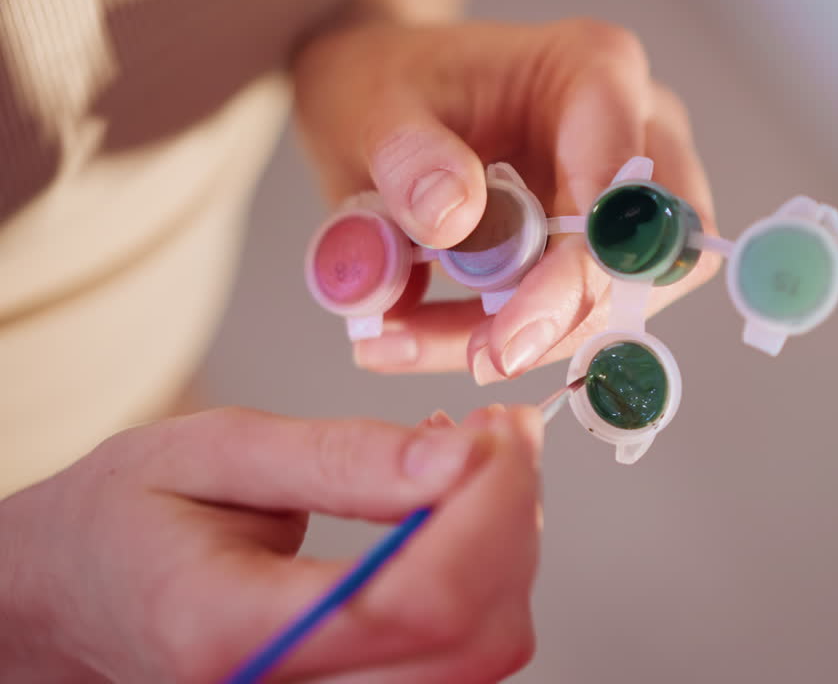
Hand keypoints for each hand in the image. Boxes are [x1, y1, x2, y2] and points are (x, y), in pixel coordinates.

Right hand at [0, 405, 542, 682]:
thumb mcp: (215, 450)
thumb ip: (340, 458)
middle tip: (499, 433)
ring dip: (505, 545)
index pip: (413, 604)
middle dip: (513, 522)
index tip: (501, 434)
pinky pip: (459, 652)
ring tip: (468, 461)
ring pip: (481, 651)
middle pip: (472, 640)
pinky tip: (451, 511)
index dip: (489, 513)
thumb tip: (461, 459)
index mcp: (231, 631)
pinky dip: (482, 574)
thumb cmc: (127, 516)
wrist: (77, 590)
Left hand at [292, 18, 719, 382]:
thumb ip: (406, 155)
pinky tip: (420, 335)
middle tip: (475, 361)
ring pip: (622, 299)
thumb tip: (454, 220)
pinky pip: (583, 312)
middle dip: (564, 322)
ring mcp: (634, 194)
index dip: (576, 277)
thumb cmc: (391, 84)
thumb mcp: (373, 106)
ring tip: (406, 340)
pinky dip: (507, 336)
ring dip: (528, 339)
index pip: (621, 191)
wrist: (388, 101)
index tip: (510, 342)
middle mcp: (641, 129)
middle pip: (649, 260)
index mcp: (597, 73)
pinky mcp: (610, 245)